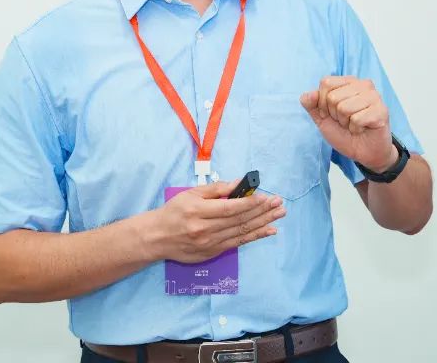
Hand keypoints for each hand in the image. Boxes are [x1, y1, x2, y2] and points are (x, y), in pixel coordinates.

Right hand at [148, 180, 285, 263]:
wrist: (157, 237)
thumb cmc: (174, 211)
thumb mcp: (191, 194)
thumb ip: (216, 189)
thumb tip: (238, 184)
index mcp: (199, 212)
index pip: (230, 208)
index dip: (250, 203)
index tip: (265, 197)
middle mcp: (205, 229)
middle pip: (240, 220)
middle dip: (262, 211)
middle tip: (279, 204)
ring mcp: (210, 244)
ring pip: (242, 232)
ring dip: (263, 222)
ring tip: (279, 214)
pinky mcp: (213, 252)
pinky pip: (238, 243)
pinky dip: (255, 236)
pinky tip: (269, 230)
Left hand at [300, 76, 396, 171]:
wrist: (364, 152)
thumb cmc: (345, 133)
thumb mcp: (322, 118)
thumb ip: (312, 104)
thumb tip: (309, 94)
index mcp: (348, 81)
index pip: (326, 83)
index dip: (322, 103)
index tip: (331, 114)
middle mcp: (363, 84)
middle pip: (333, 97)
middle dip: (335, 115)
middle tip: (346, 121)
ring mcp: (374, 97)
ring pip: (344, 108)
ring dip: (346, 123)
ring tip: (354, 125)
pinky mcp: (382, 110)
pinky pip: (357, 119)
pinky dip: (356, 129)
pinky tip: (363, 129)